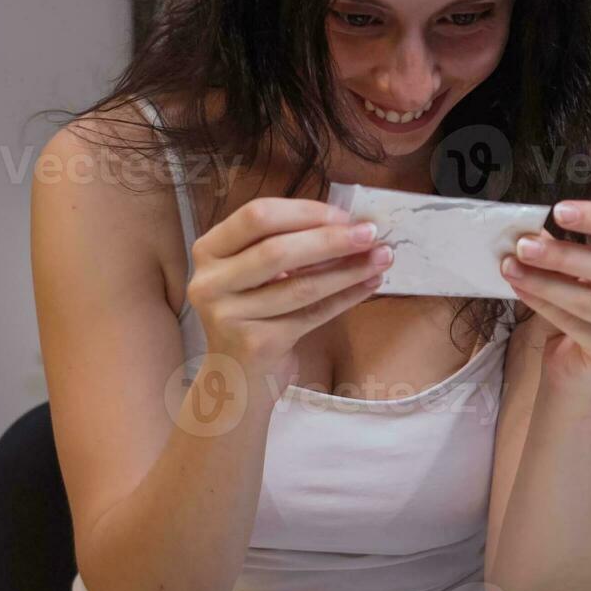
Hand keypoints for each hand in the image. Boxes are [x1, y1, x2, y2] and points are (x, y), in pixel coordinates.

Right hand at [186, 197, 392, 375]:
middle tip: (370, 233)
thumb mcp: (255, 274)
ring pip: (300, 285)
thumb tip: (347, 222)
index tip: (344, 215)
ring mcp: (229, 316)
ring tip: (381, 257)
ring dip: (347, 269)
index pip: (256, 216)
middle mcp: (210, 282)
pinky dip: (345, 297)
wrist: (236, 379)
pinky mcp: (256, 344)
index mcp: (209, 251)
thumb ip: (286, 244)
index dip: (304, 211)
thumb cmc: (253, 314)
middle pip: (276, 250)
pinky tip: (369, 284)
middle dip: (330, 239)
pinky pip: (311, 314)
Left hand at [499, 200, 590, 395]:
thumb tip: (531, 228)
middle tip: (523, 245)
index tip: (558, 211)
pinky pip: (576, 325)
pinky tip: (521, 289)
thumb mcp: (581, 267)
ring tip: (511, 267)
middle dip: (561, 255)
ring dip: (544, 281)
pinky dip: (543, 304)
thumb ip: (565, 246)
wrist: (579, 363)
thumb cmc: (587, 304)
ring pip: (590, 299)